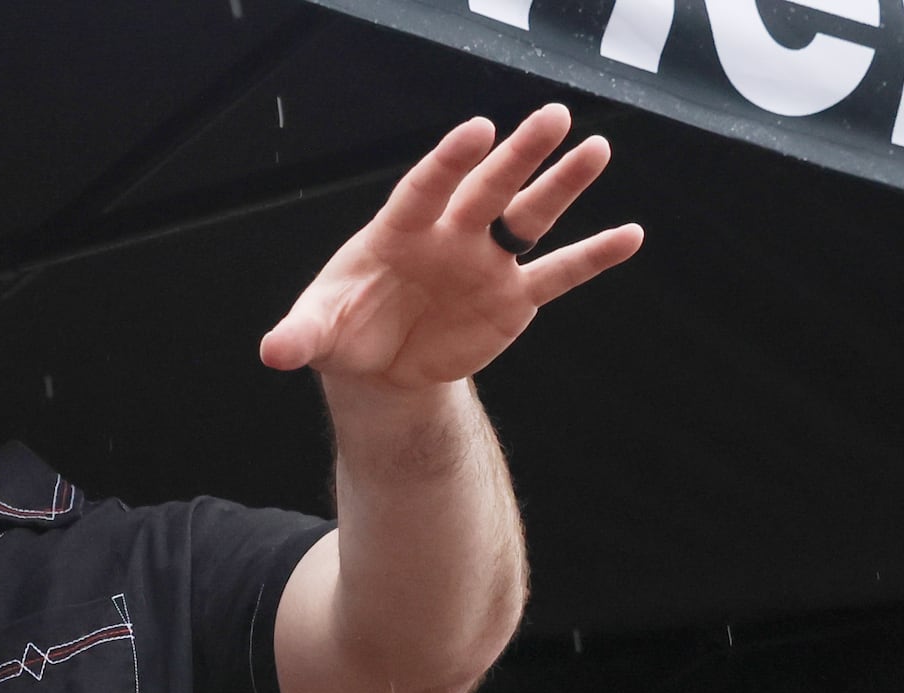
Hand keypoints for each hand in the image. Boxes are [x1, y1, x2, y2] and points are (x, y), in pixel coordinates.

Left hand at [258, 105, 641, 389]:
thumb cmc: (344, 329)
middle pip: (488, 187)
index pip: (428, 187)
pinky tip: (630, 235)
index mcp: (400, 229)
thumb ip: (299, 336)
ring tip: (597, 147)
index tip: (478, 129)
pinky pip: (557, 274)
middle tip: (553, 116)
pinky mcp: (512, 298)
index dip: (451, 161)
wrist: (380, 365)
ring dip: (563, 185)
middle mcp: (450, 234)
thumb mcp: (316, 334)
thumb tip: (273, 352)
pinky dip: (592, 256)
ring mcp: (486, 262)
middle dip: (518, 155)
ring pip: (530, 216)